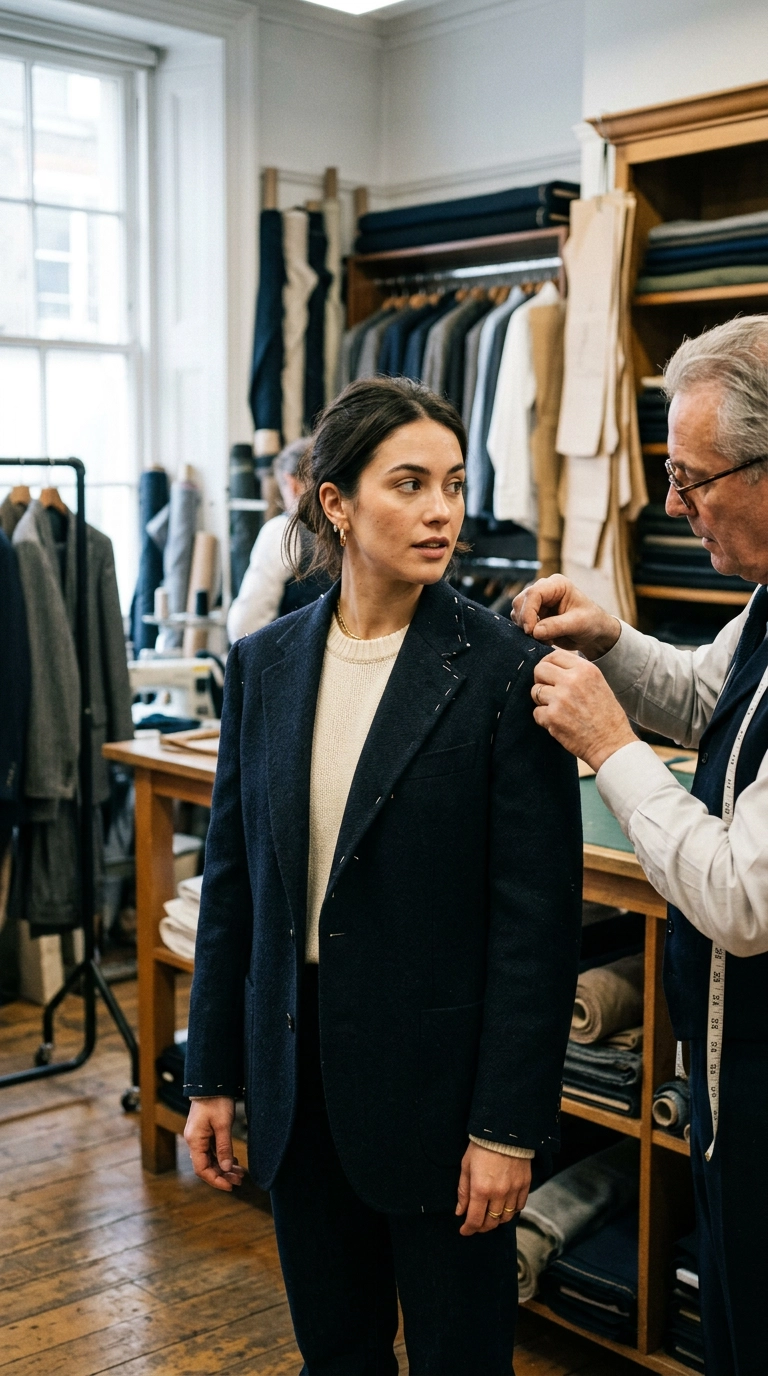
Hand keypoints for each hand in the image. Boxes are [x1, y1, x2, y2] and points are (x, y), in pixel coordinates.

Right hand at [184, 1096, 244, 1191]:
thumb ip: (224, 1147)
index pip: (202, 1169)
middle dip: (223, 1175)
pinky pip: (212, 1150)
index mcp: (195, 1140)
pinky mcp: (204, 1132)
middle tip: (240, 1180)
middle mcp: (194, 1141)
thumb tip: (226, 1168)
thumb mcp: (223, 1125)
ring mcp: (199, 1137)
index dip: (216, 1180)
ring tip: (240, 1173)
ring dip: (224, 1167)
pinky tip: (234, 1161)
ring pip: (210, 1159)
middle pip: (206, 1166)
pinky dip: (222, 1157)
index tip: (230, 1186)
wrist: (212, 1082)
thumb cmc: (216, 1101)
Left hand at [455, 1142, 531, 1236]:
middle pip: (491, 1222)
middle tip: (476, 1224)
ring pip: (506, 1217)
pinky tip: (504, 1207)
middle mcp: (499, 1194)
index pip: (475, 1220)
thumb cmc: (481, 1147)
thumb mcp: (466, 1166)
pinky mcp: (525, 1184)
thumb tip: (460, 1212)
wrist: (504, 1131)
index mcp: (481, 1189)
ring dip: (497, 1221)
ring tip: (490, 1216)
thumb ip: (463, 1191)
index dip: (469, 1229)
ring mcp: (514, 1190)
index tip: (464, 1231)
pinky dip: (511, 1211)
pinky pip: (519, 1206)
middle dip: (482, 1227)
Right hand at [513, 576, 620, 659]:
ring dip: (526, 628)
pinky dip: (528, 634)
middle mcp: (544, 590)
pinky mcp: (534, 616)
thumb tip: (534, 632)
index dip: (528, 612)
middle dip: (524, 621)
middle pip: (520, 601)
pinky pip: (521, 624)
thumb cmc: (591, 622)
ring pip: (517, 613)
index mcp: (556, 585)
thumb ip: (557, 626)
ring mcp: (537, 603)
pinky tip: (543, 640)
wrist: (594, 633)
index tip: (531, 631)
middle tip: (535, 637)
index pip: (533, 593)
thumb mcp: (578, 623)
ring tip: (545, 639)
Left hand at [532, 648, 636, 770]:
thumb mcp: (598, 684)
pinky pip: (536, 712)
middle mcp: (571, 680)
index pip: (554, 655)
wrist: (611, 743)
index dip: (547, 664)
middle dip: (541, 680)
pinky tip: (559, 723)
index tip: (549, 674)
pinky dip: (544, 719)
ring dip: (542, 701)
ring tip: (558, 710)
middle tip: (549, 692)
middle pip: (540, 669)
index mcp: (585, 669)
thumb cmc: (606, 716)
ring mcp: (560, 698)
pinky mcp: (552, 716)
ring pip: (535, 691)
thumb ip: (577, 673)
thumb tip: (554, 666)